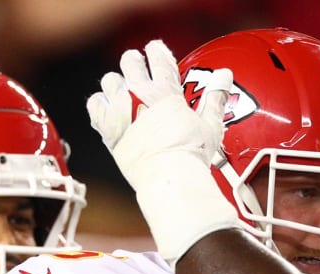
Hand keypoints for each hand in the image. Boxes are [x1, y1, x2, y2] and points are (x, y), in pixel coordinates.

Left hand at [87, 39, 239, 262]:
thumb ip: (215, 98)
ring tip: (122, 91)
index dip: (156, 50)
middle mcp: (140, 95)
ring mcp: (121, 110)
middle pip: (129, 61)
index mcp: (166, 91)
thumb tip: (225, 75)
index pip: (158, 57)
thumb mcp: (210, 124)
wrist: (168, 177)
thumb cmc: (191, 154)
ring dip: (116, 83)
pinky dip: (100, 103)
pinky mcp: (108, 128)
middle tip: (137, 67)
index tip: (155, 50)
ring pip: (109, 80)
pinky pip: (94, 105)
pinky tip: (108, 108)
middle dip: (133, 61)